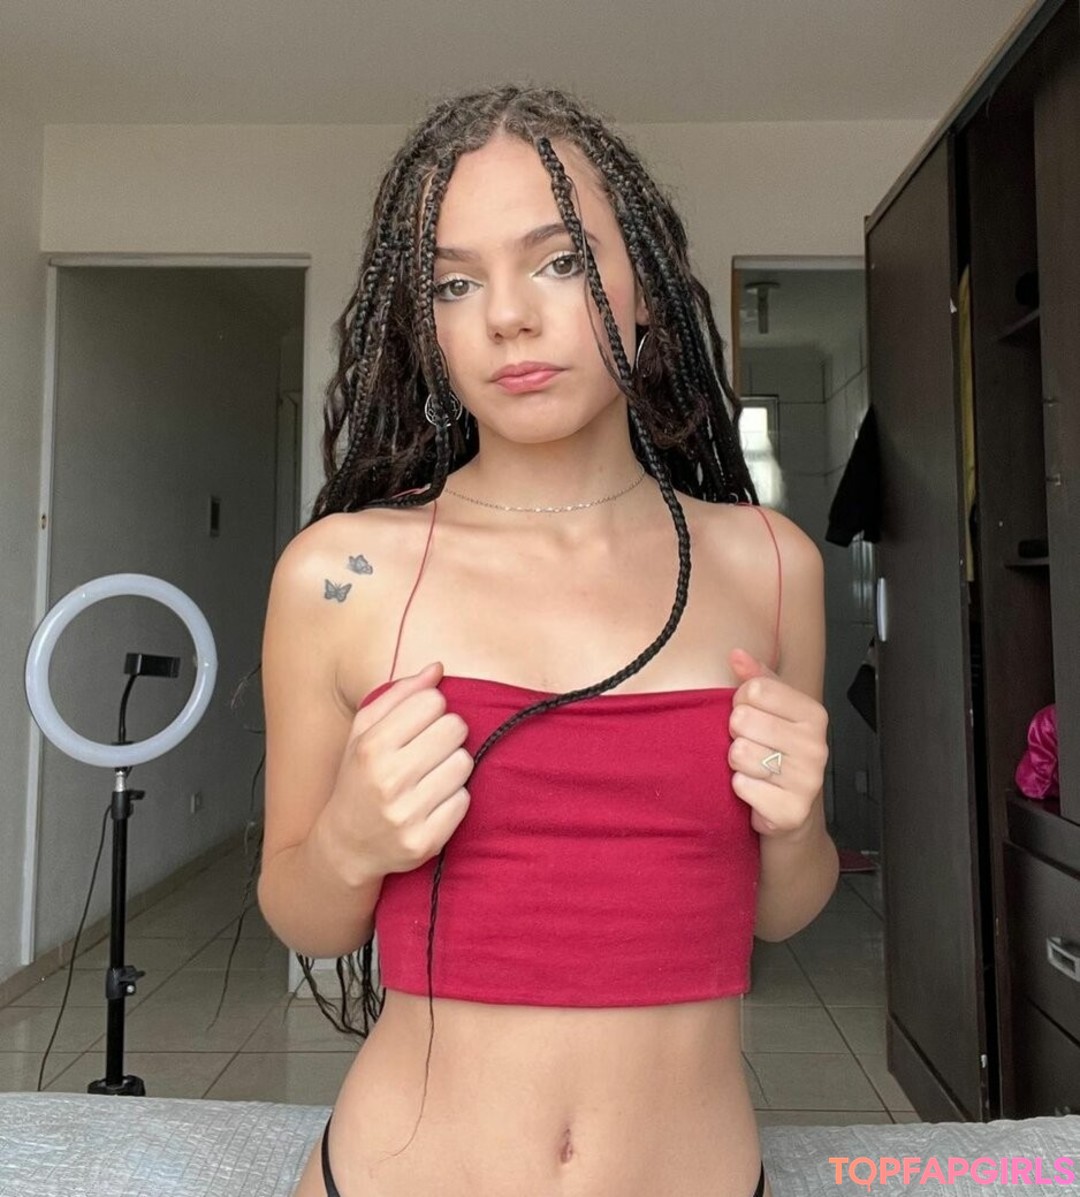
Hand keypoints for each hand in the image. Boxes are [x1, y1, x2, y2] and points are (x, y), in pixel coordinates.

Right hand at [322, 662, 473, 882]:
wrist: (345, 846)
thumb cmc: (358, 778)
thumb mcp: (364, 732)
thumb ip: (399, 695)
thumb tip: (438, 668)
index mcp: (371, 747)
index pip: (433, 701)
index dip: (432, 709)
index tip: (420, 723)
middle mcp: (388, 780)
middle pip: (455, 728)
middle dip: (448, 734)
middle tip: (431, 749)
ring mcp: (407, 814)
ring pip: (465, 763)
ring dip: (453, 765)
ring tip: (430, 776)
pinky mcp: (425, 842)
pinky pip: (465, 800)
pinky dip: (454, 798)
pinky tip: (432, 802)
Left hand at [727, 648, 828, 838]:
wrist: (792, 812)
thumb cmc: (779, 755)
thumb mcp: (772, 712)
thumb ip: (756, 679)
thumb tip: (737, 655)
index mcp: (813, 714)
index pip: (755, 689)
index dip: (741, 703)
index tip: (752, 717)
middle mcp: (816, 746)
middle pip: (742, 719)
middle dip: (736, 734)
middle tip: (752, 746)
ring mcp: (807, 780)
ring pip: (739, 753)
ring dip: (737, 764)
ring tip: (754, 769)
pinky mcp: (791, 810)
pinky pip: (742, 786)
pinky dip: (741, 789)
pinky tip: (756, 790)